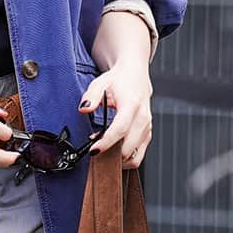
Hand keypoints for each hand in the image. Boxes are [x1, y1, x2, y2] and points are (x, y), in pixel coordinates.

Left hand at [79, 55, 151, 169]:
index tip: (93, 150)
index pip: (120, 129)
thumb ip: (91, 96)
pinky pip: (139, 155)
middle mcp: (143, 118)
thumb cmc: (119, 80)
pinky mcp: (148, 134)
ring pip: (135, 156)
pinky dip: (125, 157)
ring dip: (118, 157)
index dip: (106, 143)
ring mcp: (147, 127)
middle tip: (95, 149)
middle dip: (110, 154)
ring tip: (104, 149)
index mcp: (132, 105)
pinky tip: (114, 149)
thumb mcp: (100, 83)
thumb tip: (84, 108)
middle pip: (128, 147)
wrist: (136, 75)